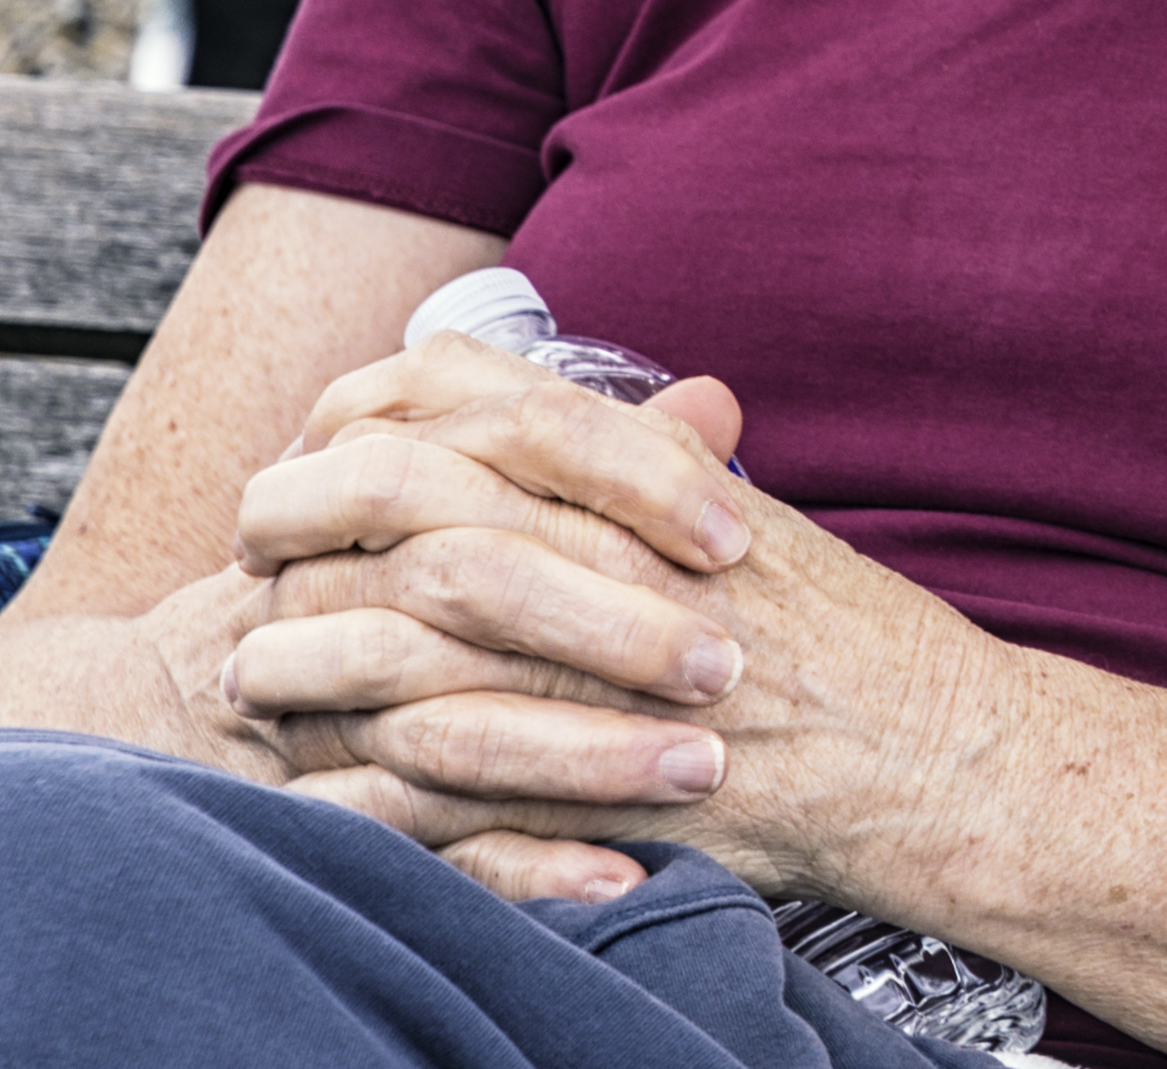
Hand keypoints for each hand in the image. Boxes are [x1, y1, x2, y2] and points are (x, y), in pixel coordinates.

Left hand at [234, 329, 1043, 914]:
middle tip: (252, 552)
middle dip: (296, 521)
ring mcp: (599, 658)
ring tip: (258, 671)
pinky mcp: (588, 775)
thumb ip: (616, 443)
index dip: (359, 416)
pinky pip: (437, 770)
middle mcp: (612, 542)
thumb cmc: (827, 626)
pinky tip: (324, 770)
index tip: (317, 454)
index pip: (456, 395)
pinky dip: (364, 771)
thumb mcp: (727, 499)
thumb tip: (494, 391)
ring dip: (306, 652)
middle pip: (400, 496)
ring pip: (396, 631)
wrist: (914, 744)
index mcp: (641, 464)